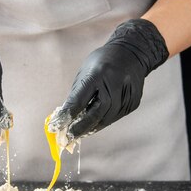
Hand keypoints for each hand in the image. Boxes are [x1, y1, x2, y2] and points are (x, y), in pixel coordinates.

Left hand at [49, 19, 168, 139]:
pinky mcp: (133, 103)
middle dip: (80, 127)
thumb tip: (65, 116)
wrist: (132, 54)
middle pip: (96, 113)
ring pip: (106, 119)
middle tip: (68, 136)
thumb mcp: (86, 71)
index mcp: (98, 73)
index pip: (80, 99)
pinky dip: (103, 121)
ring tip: (79, 133)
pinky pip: (115, 117)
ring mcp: (127, 95)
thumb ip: (77, 94)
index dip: (68, 115)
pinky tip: (95, 124)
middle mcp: (115, 84)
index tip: (56, 126)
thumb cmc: (102, 62)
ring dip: (92, 127)